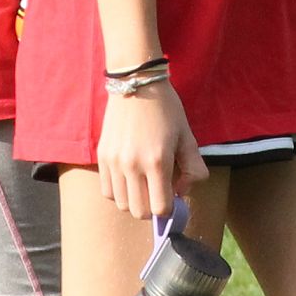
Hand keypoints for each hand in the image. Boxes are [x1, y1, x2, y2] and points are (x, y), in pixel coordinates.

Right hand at [97, 79, 205, 222]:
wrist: (136, 83)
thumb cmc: (166, 109)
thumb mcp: (187, 136)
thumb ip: (193, 168)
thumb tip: (183, 191)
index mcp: (157, 161)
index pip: (160, 208)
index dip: (170, 208)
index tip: (174, 196)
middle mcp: (133, 165)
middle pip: (139, 212)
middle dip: (152, 208)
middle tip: (159, 192)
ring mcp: (114, 162)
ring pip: (122, 205)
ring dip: (135, 200)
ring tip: (143, 184)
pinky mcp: (102, 157)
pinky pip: (107, 191)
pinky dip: (119, 192)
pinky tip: (129, 178)